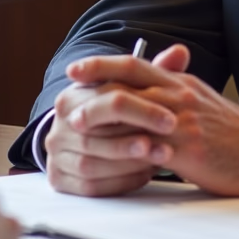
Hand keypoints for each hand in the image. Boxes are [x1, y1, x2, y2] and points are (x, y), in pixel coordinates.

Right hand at [44, 47, 182, 196]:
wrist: (86, 140)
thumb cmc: (115, 113)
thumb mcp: (130, 90)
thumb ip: (154, 72)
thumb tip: (181, 51)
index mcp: (71, 98)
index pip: (104, 99)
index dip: (140, 108)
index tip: (171, 118)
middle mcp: (58, 126)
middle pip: (95, 133)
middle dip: (134, 139)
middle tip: (167, 145)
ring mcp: (56, 155)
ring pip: (92, 163)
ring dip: (129, 163)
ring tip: (160, 160)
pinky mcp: (60, 180)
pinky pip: (90, 186)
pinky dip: (119, 182)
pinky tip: (143, 175)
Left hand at [48, 45, 238, 197]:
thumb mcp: (206, 105)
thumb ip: (177, 97)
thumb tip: (150, 97)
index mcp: (182, 84)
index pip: (137, 65)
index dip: (104, 64)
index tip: (77, 69)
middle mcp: (180, 96)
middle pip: (129, 80)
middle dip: (94, 82)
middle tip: (65, 87)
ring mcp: (183, 122)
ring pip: (134, 109)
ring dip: (100, 114)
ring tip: (73, 121)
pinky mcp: (189, 149)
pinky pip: (149, 145)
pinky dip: (124, 147)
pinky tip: (104, 155)